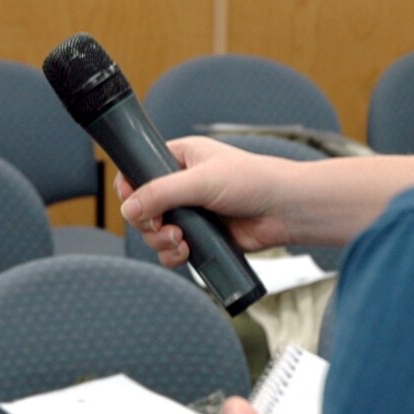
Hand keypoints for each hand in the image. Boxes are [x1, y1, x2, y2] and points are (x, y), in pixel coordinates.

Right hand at [116, 136, 299, 265]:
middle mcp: (182, 184)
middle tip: (161, 226)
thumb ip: (161, 193)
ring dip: (160, 241)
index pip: (139, 169)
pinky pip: (173, 250)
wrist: (285, 210)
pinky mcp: (201, 236)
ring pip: (155, 232)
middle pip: (142, 207)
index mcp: (180, 158)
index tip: (131, 202)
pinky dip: (173, 255)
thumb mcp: (201, 181)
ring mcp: (191, 212)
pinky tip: (187, 251)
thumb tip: (128, 209)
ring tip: (180, 239)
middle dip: (147, 222)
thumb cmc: (253, 181)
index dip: (129, 188)